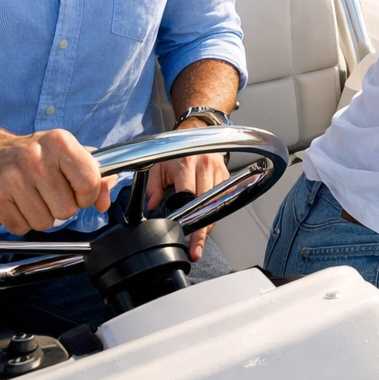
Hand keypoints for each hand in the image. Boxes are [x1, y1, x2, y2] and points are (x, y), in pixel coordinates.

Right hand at [0, 129, 112, 235]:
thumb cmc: (32, 156)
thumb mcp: (65, 155)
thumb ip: (93, 175)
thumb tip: (105, 200)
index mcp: (60, 142)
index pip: (89, 183)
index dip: (87, 197)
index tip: (78, 195)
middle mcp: (36, 156)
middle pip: (66, 209)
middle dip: (60, 209)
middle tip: (47, 194)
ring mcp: (12, 176)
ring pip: (44, 223)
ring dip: (40, 217)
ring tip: (30, 198)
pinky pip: (20, 227)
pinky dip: (20, 222)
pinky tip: (14, 204)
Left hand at [147, 118, 230, 259]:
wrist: (197, 131)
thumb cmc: (176, 151)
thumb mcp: (158, 165)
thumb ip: (152, 187)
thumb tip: (151, 207)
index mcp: (186, 164)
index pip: (187, 195)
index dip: (185, 216)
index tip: (182, 232)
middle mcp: (205, 166)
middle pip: (206, 204)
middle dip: (201, 229)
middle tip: (195, 248)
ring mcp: (219, 171)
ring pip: (217, 204)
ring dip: (209, 224)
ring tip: (200, 241)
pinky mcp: (227, 175)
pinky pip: (223, 199)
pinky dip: (215, 213)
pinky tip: (207, 224)